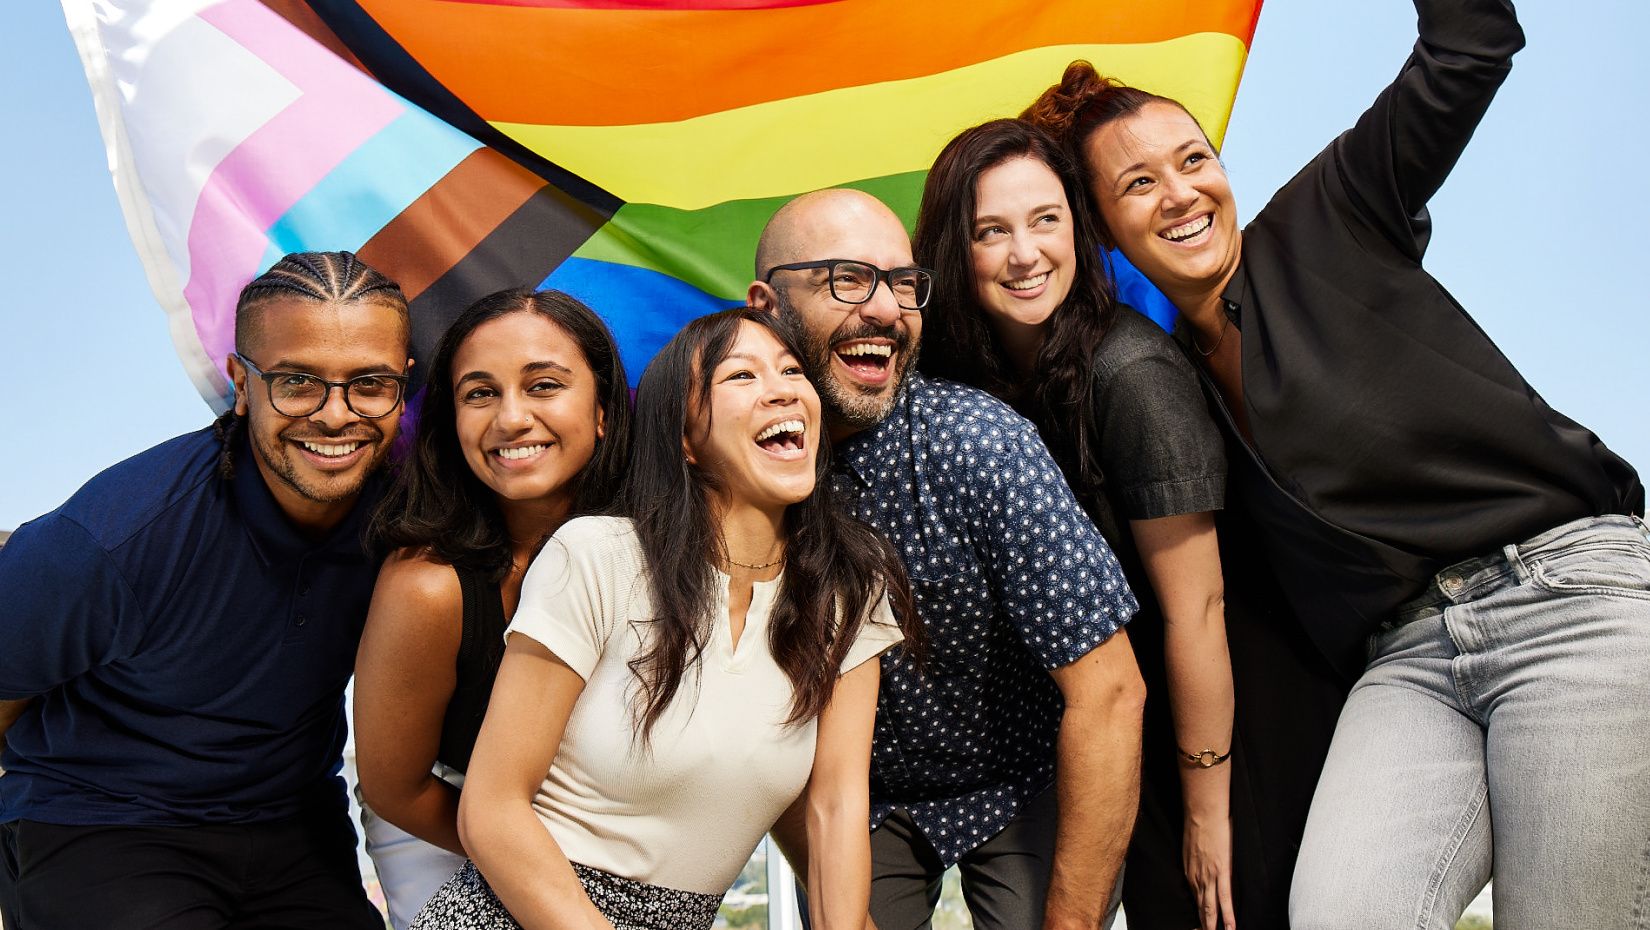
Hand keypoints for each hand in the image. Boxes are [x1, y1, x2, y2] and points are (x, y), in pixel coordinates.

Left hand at [1183, 812, 1234, 929]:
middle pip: (1200, 906)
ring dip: (1213, 925)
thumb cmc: (1198, 824)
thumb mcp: (1191, 845)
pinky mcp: (1222, 872)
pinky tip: (1230, 927)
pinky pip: (1225, 899)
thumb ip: (1196, 857)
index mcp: (1189, 872)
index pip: (1194, 898)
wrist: (1202, 812)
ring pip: (1211, 907)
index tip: (1200, 924)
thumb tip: (1201, 860)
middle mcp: (1196, 878)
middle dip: (1204, 924)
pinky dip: (1228, 915)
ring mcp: (1209, 876)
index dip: (1198, 912)